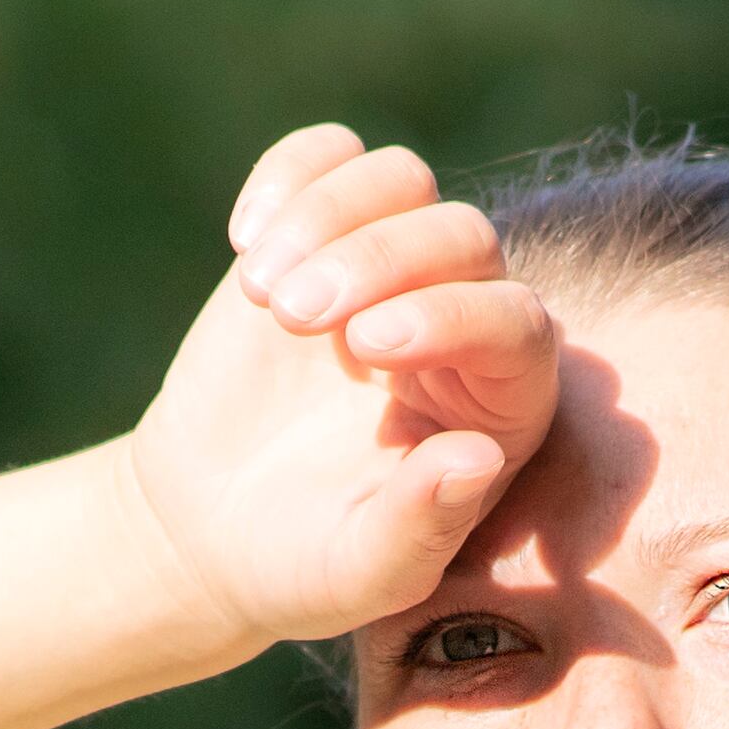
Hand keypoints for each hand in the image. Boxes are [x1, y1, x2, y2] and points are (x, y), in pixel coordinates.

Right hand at [120, 125, 563, 650]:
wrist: (212, 528)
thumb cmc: (303, 563)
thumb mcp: (359, 572)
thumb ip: (420, 528)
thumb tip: (476, 457)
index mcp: (503, 406)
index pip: (516, 326)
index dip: (452, 317)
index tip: (367, 346)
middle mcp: (466, 321)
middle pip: (462, 235)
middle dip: (378, 261)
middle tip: (291, 317)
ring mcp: (396, 266)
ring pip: (400, 181)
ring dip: (328, 215)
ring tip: (259, 292)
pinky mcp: (324, 230)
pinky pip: (331, 156)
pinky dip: (288, 177)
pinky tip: (242, 244)